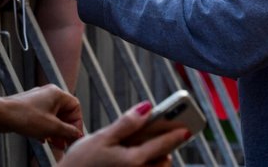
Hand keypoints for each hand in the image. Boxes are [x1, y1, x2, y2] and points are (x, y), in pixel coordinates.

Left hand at [0, 85, 82, 148]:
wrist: (1, 114)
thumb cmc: (25, 116)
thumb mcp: (51, 127)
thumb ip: (67, 131)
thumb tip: (77, 135)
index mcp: (57, 94)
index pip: (75, 107)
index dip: (77, 123)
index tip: (74, 136)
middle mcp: (49, 95)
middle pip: (64, 113)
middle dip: (65, 129)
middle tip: (65, 142)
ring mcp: (39, 101)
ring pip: (53, 117)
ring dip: (56, 131)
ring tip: (55, 144)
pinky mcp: (30, 108)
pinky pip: (43, 118)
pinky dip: (46, 129)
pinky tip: (44, 139)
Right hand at [60, 102, 186, 166]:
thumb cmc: (80, 163)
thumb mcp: (101, 137)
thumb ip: (126, 123)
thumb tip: (147, 108)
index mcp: (133, 160)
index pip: (163, 145)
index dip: (176, 134)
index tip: (187, 128)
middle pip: (163, 161)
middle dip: (165, 150)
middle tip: (163, 135)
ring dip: (156, 160)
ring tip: (148, 148)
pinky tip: (135, 159)